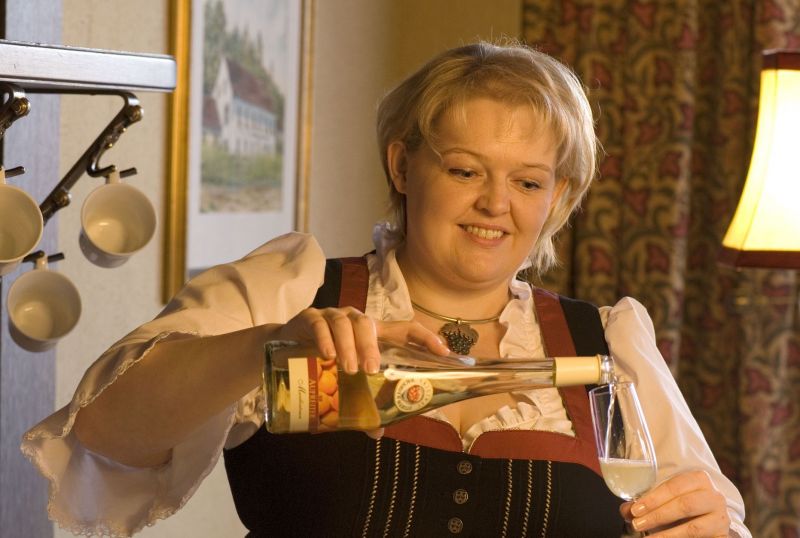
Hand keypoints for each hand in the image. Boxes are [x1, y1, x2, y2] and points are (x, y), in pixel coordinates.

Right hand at [278, 307, 449, 438]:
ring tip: (349, 368)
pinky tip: (326, 355)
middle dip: (372, 346)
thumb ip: (361, 403)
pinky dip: (324, 338)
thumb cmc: (324, 364)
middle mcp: (355, 320)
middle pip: (369, 324)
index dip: (426, 337)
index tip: (443, 352)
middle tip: (372, 370)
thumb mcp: (345, 382)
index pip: (405, 328)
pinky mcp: (310, 317)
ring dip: (349, 345)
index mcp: (373, 334)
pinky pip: (319, 323)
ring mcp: (332, 316)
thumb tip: (376, 432)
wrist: (282, 349)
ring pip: (345, 322)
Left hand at [620, 470, 730, 536]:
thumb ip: (646, 502)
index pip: (673, 487)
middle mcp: (714, 496)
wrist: (707, 514)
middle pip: (684, 505)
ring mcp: (721, 517)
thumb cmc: (682, 502)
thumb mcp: (665, 498)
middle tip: (638, 524)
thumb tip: (626, 511)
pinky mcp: (723, 535)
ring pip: (693, 528)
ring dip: (668, 535)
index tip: (635, 510)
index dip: (652, 499)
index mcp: (698, 479)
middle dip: (658, 516)